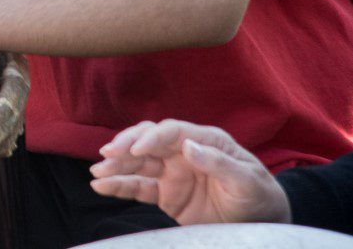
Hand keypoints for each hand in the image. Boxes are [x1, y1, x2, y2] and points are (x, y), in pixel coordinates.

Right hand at [91, 120, 289, 224]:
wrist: (260, 227)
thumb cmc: (260, 197)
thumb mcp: (247, 181)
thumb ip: (220, 163)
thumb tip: (188, 146)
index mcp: (205, 141)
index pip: (172, 131)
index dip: (152, 137)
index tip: (137, 149)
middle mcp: (183, 152)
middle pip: (148, 141)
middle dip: (126, 145)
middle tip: (107, 153)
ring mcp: (172, 172)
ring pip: (137, 163)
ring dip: (116, 165)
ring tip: (97, 172)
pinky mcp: (165, 194)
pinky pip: (138, 187)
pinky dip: (118, 185)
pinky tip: (101, 186)